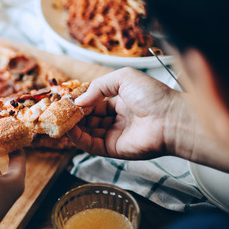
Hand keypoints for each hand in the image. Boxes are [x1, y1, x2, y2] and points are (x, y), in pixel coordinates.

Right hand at [68, 67, 183, 159]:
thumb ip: (98, 86)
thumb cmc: (154, 96)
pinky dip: (77, 138)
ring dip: (72, 126)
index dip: (80, 102)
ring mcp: (115, 135)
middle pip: (88, 119)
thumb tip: (79, 100)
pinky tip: (68, 130)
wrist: (171, 119)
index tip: (66, 99)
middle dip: (73, 115)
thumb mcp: (124, 78)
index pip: (95, 104)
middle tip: (58, 110)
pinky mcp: (113, 149)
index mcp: (122, 103)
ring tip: (59, 119)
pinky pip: (90, 145)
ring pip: (87, 132)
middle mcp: (118, 120)